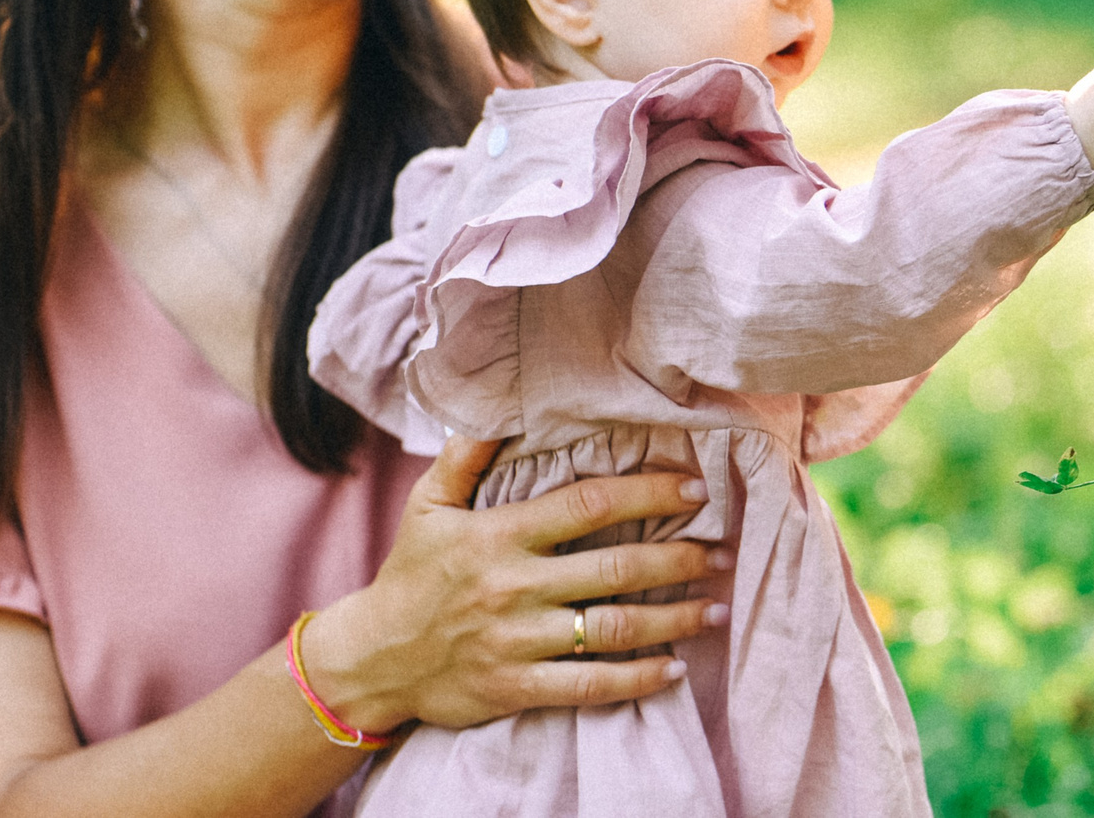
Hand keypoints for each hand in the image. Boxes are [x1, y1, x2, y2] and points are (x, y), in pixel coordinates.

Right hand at [303, 439, 728, 731]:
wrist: (372, 659)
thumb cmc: (408, 575)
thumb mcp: (427, 505)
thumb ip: (465, 455)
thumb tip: (496, 406)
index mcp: (499, 536)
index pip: (587, 506)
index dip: (646, 494)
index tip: (693, 491)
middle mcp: (514, 587)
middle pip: (615, 568)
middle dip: (678, 559)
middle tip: (721, 553)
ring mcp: (518, 641)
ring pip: (613, 629)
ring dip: (674, 618)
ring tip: (717, 609)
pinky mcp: (517, 687)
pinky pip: (589, 685)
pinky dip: (637, 678)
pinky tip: (673, 668)